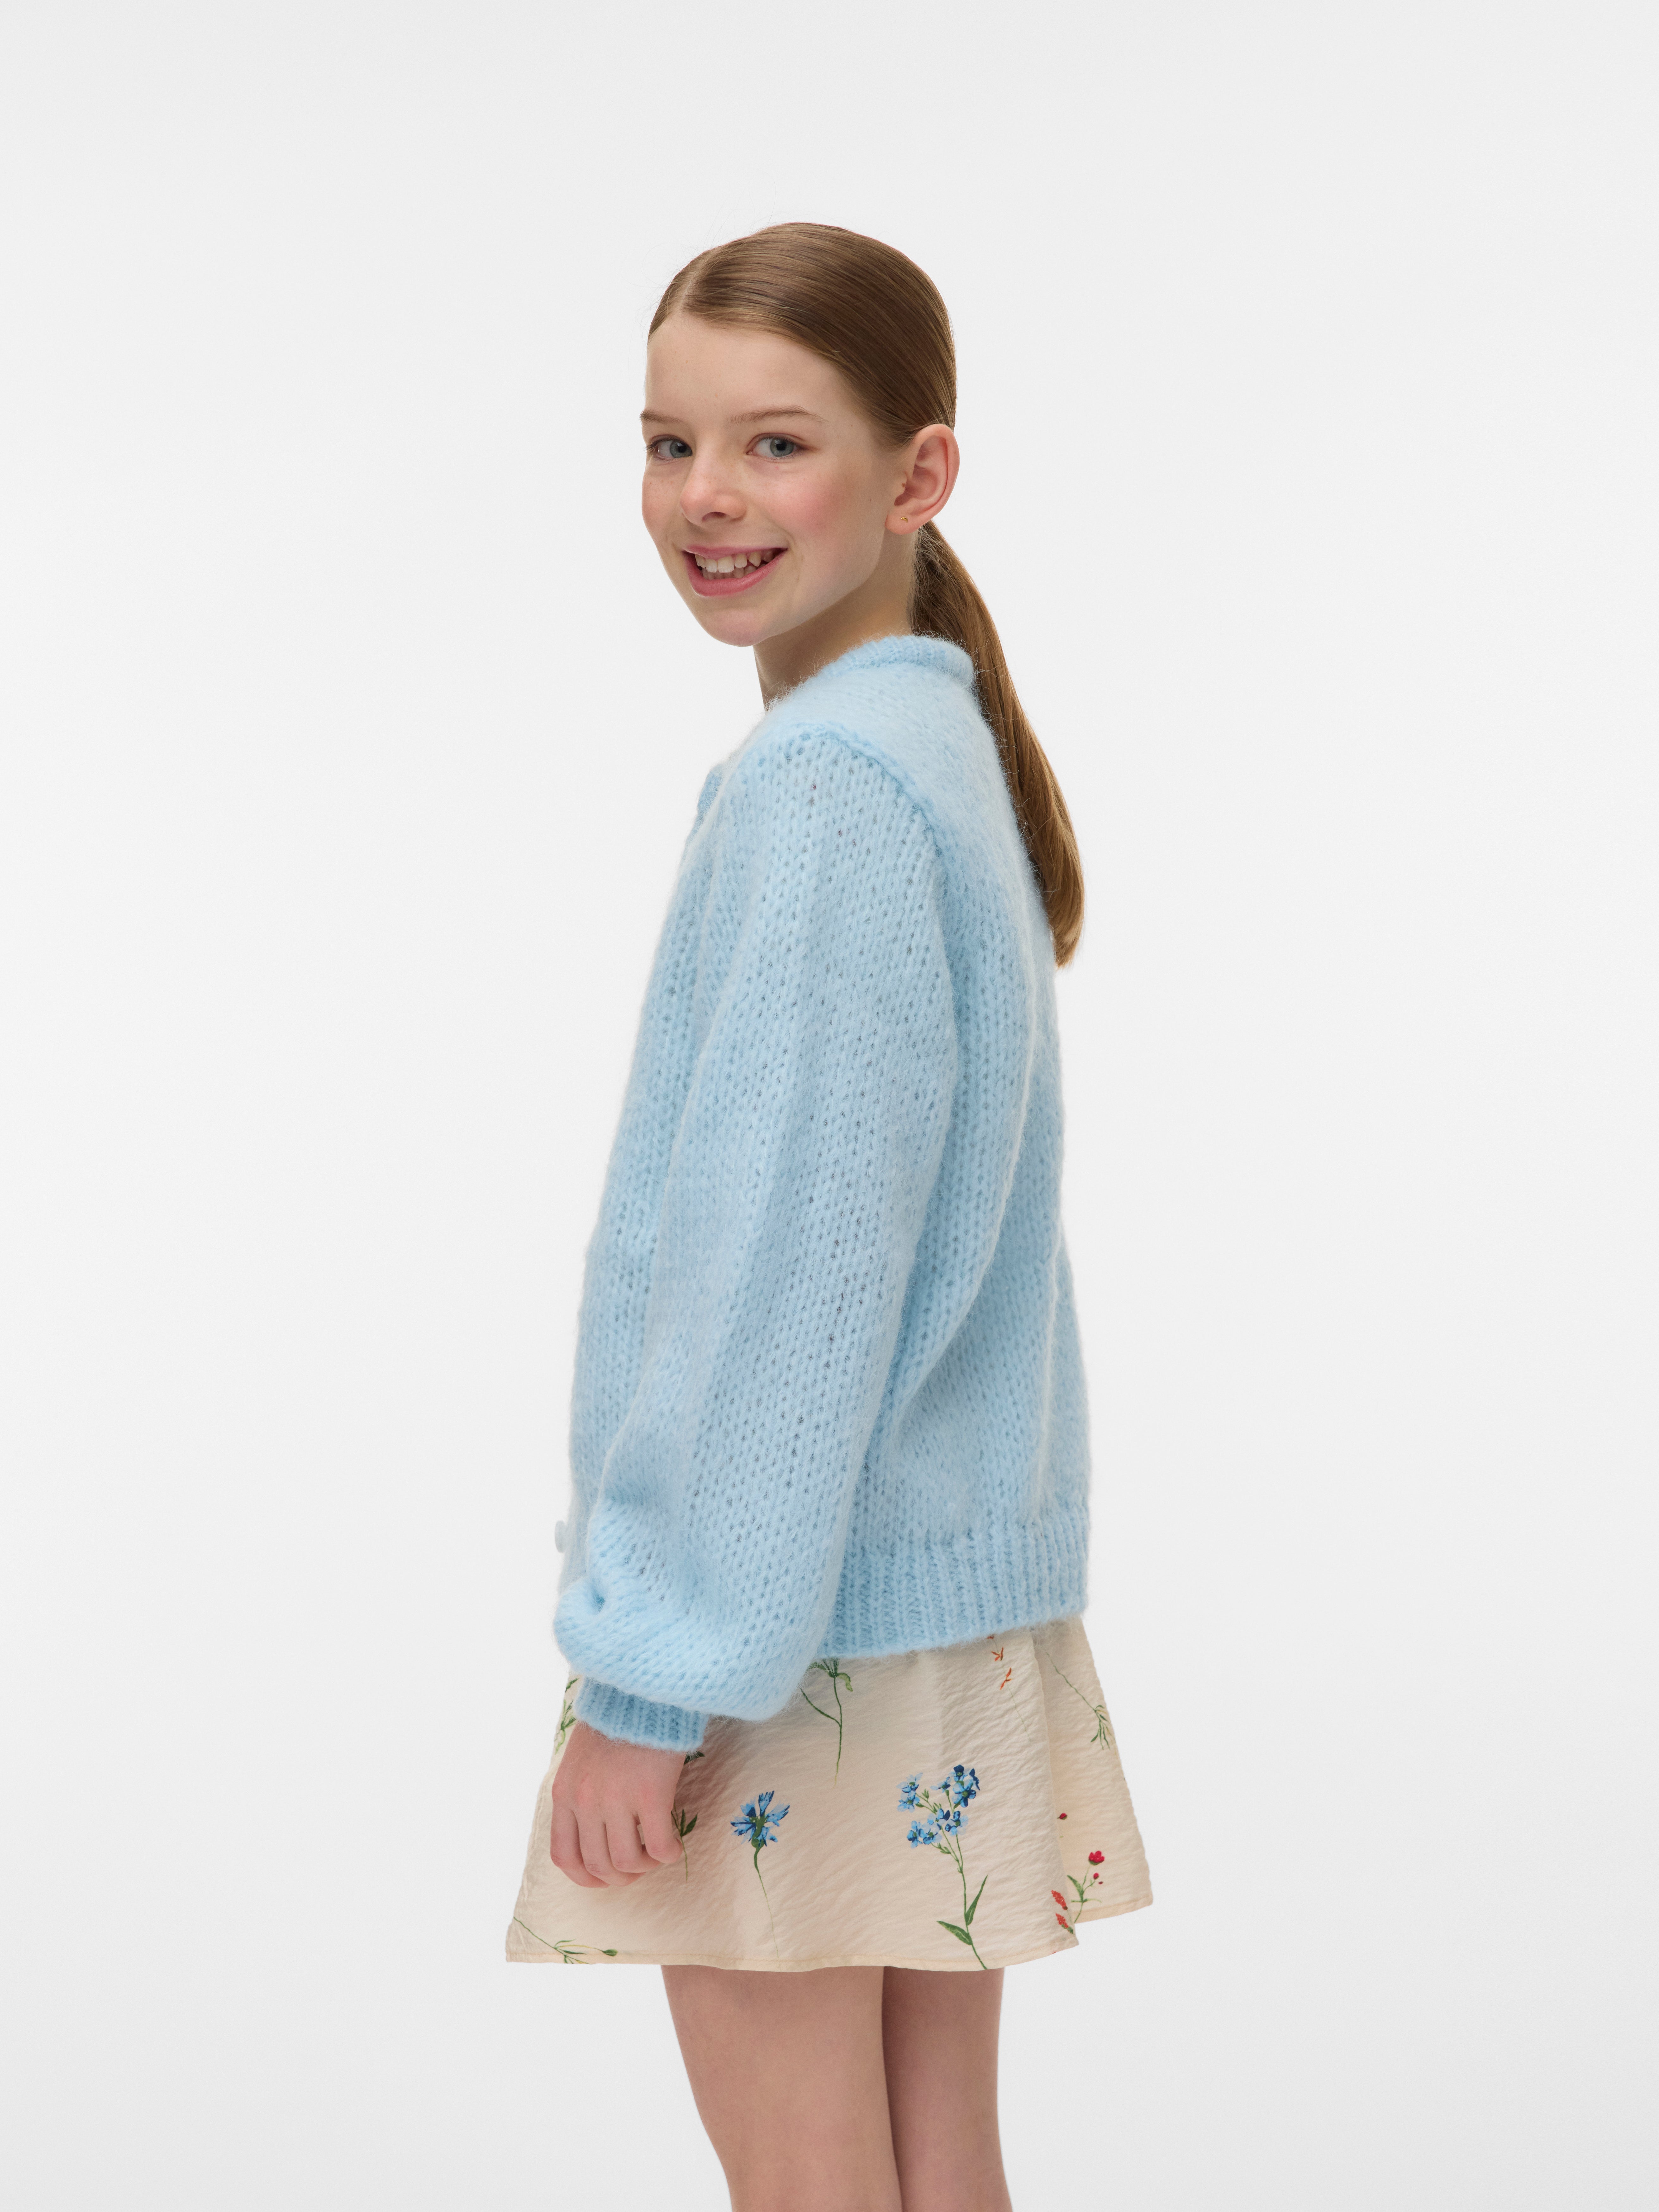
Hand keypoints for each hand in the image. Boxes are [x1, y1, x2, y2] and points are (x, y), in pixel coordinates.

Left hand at [550, 1719, 686, 1887]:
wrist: (643, 1691)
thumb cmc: (617, 1722)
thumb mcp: (581, 1759)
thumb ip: (582, 1793)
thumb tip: (595, 1831)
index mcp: (565, 1794)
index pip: (564, 1856)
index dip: (585, 1877)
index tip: (606, 1878)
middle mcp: (585, 1802)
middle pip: (597, 1865)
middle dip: (620, 1877)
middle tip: (639, 1867)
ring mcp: (615, 1800)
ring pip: (626, 1862)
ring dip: (645, 1866)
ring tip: (657, 1852)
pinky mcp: (650, 1795)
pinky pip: (659, 1846)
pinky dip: (668, 1854)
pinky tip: (674, 1845)